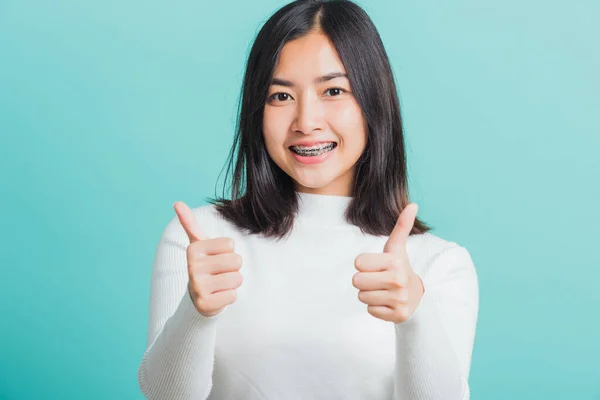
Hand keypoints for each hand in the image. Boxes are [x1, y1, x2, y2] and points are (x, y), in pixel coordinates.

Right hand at [173, 201, 242, 316]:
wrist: (197, 298)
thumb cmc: (204, 266)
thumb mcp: (198, 245)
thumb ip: (190, 224)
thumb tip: (177, 202)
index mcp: (193, 249)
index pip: (231, 244)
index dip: (228, 252)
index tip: (215, 259)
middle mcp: (193, 267)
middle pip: (236, 261)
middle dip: (233, 268)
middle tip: (219, 273)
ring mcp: (198, 286)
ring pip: (237, 278)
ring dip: (232, 283)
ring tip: (219, 284)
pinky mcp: (205, 304)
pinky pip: (233, 295)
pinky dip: (229, 296)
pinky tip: (218, 296)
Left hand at [352, 203, 423, 322]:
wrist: (416, 297)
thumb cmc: (398, 268)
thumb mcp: (397, 248)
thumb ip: (401, 226)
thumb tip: (413, 204)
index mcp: (395, 261)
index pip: (358, 263)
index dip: (364, 265)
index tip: (377, 266)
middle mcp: (398, 280)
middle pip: (357, 281)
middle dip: (364, 281)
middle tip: (378, 280)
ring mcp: (399, 299)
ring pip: (362, 297)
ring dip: (369, 294)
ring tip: (383, 291)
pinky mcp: (397, 315)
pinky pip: (370, 310)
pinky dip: (376, 308)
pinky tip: (387, 302)